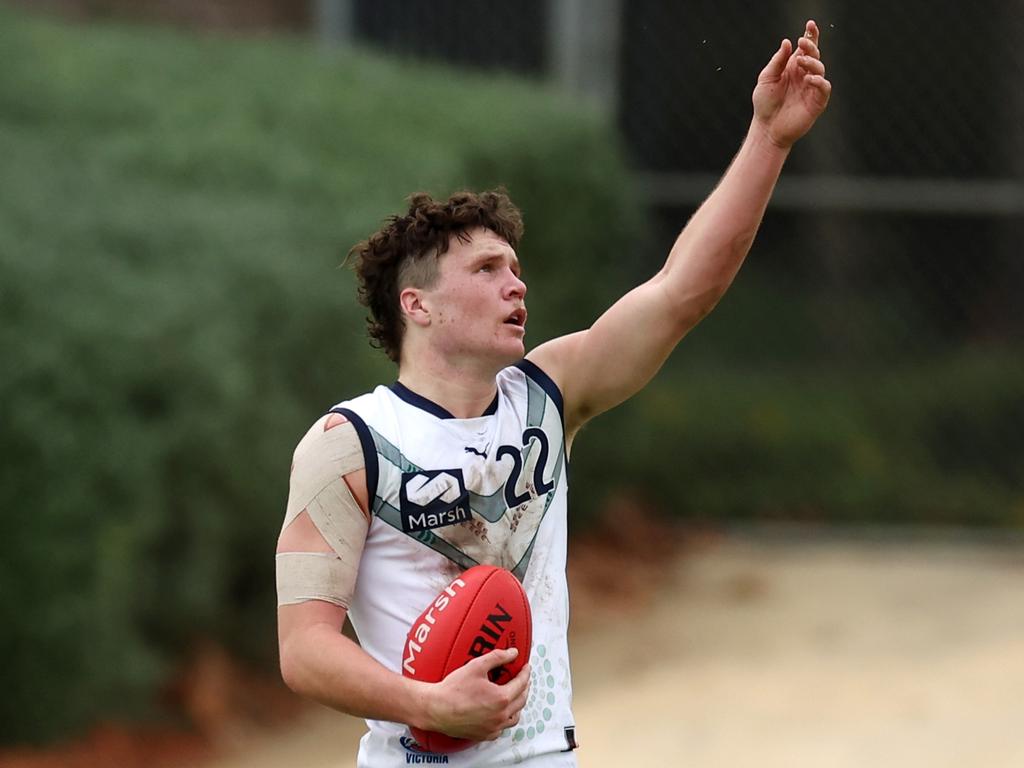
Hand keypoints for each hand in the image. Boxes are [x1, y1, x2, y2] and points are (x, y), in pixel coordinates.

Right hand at [421, 648, 529, 740]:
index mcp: (501, 698)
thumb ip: (497, 657)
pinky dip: (505, 719)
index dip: (525, 673)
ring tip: (515, 696)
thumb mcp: (476, 666)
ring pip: (514, 718)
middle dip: (525, 688)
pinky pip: (501, 728)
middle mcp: (500, 716)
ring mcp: (493, 728)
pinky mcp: (484, 735)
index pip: (521, 684)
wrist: (436, 709)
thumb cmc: (453, 690)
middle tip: (523, 679)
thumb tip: (513, 653)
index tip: (526, 667)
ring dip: (518, 705)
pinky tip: (501, 713)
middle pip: (521, 701)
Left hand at [752, 20, 831, 147]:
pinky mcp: (817, 102)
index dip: (811, 36)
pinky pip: (824, 87)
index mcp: (793, 68)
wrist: (766, 128)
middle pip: (814, 55)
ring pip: (820, 69)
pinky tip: (808, 79)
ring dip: (812, 62)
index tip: (810, 24)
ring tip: (801, 62)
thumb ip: (777, 61)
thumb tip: (787, 42)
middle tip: (802, 43)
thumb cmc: (765, 104)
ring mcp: (812, 88)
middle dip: (811, 46)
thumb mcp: (766, 78)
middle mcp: (804, 76)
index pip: (806, 49)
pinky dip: (818, 81)